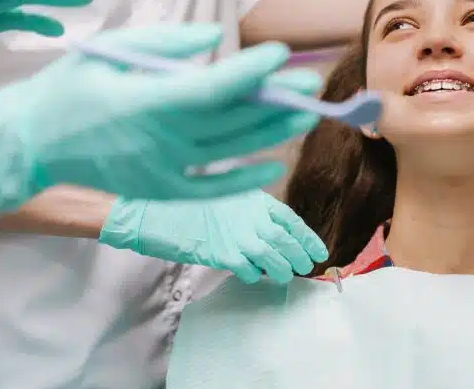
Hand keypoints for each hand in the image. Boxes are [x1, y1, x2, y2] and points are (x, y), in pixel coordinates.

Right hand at [0, 24, 322, 218]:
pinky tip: (273, 164)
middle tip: (312, 85)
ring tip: (305, 115)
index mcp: (144, 101)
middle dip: (276, 102)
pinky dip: (244, 180)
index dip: (251, 73)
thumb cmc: (68, 88)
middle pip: (231, 122)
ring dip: (271, 135)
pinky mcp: (160, 191)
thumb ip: (166, 42)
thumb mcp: (109, 50)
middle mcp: (158, 140)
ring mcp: (161, 171)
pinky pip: (211, 190)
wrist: (31, 143)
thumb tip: (216, 37)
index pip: (211, 89)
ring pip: (230, 154)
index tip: (280, 54)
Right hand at [100, 191, 328, 283]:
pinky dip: (252, 275)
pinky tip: (250, 274)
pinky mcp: (224, 255)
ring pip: (274, 260)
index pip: (292, 220)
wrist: (155, 211)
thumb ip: (249, 212)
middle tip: (306, 267)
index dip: (308, 238)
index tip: (319, 251)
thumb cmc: (187, 203)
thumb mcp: (225, 197)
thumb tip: (269, 232)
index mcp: (254, 199)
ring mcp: (240, 236)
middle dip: (300, 257)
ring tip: (284, 275)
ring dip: (282, 270)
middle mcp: (252, 216)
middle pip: (287, 242)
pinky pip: (249, 271)